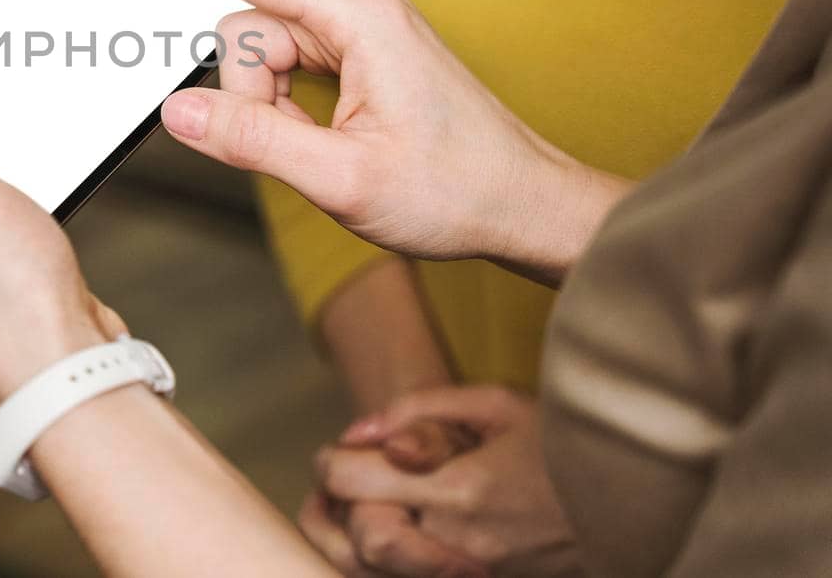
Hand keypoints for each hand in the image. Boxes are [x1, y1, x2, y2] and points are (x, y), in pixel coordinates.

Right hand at [109, 0, 628, 277]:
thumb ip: (252, 139)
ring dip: (268, 107)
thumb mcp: (341, 178)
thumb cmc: (456, 192)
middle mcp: (358, 12)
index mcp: (360, 18)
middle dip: (247, 90)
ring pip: (264, 52)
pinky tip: (322, 141)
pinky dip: (285, 108)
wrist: (525, 208)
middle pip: (249, 26)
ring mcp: (360, 35)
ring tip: (323, 152)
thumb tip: (179, 109)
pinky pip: (288, 68)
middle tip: (297, 148)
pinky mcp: (359, 59)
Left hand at [318, 388, 580, 577]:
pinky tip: (405, 529)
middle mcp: (460, 540)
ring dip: (367, 536)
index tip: (334, 453)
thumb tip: (360, 430)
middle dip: (342, 510)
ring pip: (386, 568)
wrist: (635, 504)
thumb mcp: (496, 405)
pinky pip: (421, 575)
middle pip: (363, 538)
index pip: (355, 483)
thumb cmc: (565, 444)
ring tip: (371, 507)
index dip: (330, 464)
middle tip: (348, 485)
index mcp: (460, 488)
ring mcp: (474, 571)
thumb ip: (419, 409)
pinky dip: (400, 558)